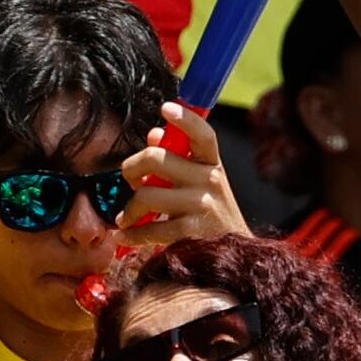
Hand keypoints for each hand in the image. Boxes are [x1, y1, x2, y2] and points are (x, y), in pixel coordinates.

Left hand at [117, 103, 247, 242]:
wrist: (234, 252)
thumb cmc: (211, 212)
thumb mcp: (202, 181)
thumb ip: (179, 157)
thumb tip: (155, 135)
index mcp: (211, 164)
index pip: (203, 135)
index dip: (186, 119)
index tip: (166, 108)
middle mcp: (210, 180)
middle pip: (156, 159)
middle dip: (131, 168)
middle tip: (129, 180)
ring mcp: (202, 206)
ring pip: (147, 195)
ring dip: (129, 209)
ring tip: (127, 217)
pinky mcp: (192, 231)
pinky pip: (150, 229)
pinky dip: (132, 234)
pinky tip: (126, 234)